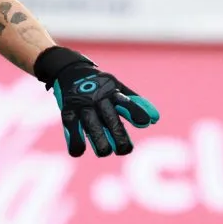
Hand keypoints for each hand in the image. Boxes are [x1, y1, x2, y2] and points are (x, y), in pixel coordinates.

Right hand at [34, 46, 159, 157]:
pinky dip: (76, 144)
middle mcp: (98, 98)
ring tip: (104, 152)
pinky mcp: (67, 113)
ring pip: (92, 127)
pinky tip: (79, 151)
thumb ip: (134, 104)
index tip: (145, 123)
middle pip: (110, 120)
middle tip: (124, 149)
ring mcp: (82, 105)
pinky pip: (72, 132)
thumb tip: (155, 120)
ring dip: (100, 143)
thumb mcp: (117, 89)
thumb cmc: (100, 85)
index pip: (126, 102)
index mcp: (112, 92)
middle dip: (119, 137)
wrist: (70, 71)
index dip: (135, 112)